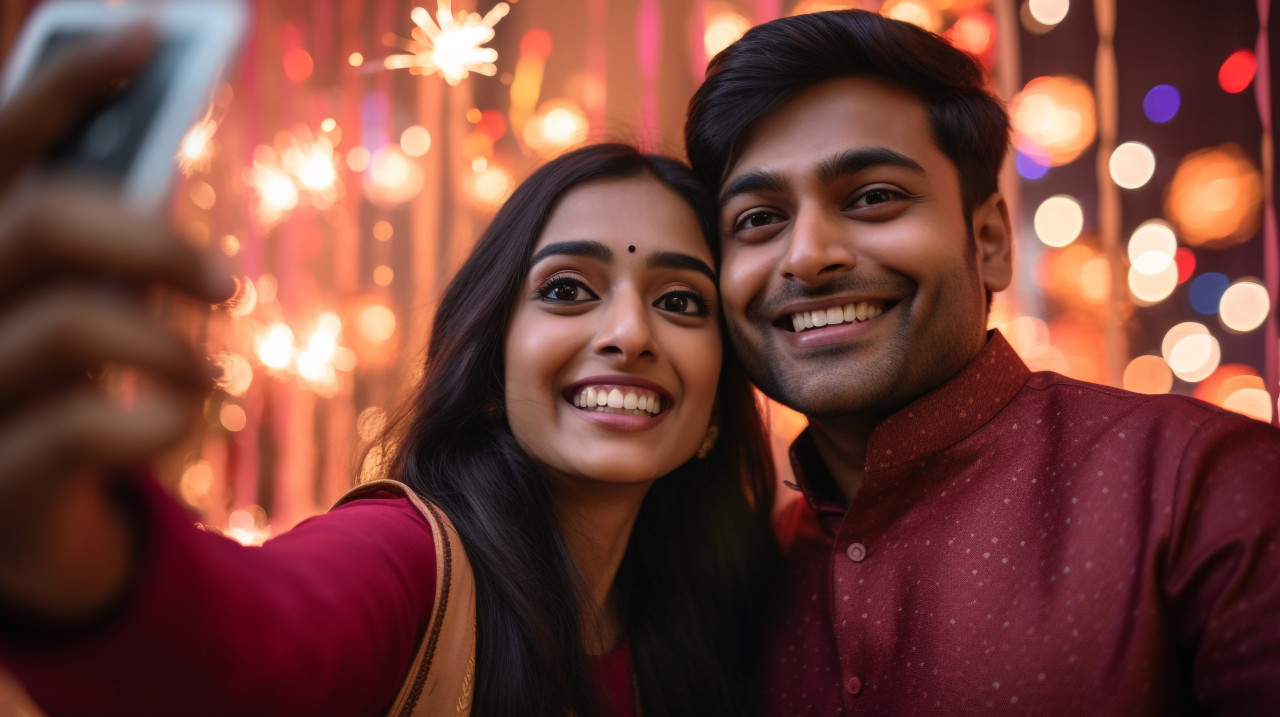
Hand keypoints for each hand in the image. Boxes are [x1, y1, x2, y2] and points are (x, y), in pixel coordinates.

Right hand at [0, 27, 234, 618]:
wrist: (24, 531)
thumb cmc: (54, 392)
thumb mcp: (75, 305)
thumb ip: (95, 241)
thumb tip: (157, 164)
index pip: (0, 143)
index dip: (71, 83)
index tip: (154, 34)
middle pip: (42, 222)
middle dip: (156, 241)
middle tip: (226, 283)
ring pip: (76, 324)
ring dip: (172, 347)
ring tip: (208, 375)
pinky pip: (92, 428)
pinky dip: (168, 419)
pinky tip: (181, 426)